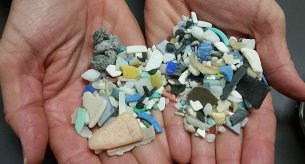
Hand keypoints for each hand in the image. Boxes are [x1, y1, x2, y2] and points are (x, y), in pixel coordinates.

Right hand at [0, 0, 169, 162]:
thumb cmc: (38, 14)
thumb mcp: (18, 58)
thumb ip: (23, 107)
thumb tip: (28, 154)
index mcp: (60, 106)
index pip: (76, 148)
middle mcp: (92, 101)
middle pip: (112, 139)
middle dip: (130, 159)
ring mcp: (118, 86)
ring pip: (137, 121)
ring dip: (152, 143)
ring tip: (168, 160)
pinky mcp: (138, 68)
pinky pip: (153, 93)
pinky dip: (165, 112)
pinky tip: (177, 131)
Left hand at [144, 0, 304, 162]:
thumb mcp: (262, 20)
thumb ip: (277, 59)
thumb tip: (303, 92)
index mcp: (244, 74)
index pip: (255, 117)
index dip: (257, 143)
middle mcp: (217, 82)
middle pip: (223, 126)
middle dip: (225, 153)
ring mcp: (190, 80)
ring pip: (195, 121)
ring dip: (198, 148)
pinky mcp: (165, 73)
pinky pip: (168, 104)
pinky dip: (172, 127)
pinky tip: (177, 148)